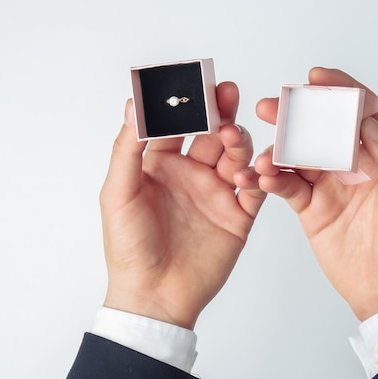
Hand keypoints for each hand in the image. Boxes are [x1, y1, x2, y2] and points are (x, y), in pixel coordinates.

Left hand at [100, 82, 264, 329]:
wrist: (155, 296)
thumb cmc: (129, 247)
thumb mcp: (118, 193)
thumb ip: (127, 147)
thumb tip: (133, 102)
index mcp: (160, 165)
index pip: (177, 124)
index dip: (187, 103)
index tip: (196, 82)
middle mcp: (191, 174)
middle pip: (213, 133)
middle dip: (221, 112)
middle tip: (228, 93)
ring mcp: (216, 194)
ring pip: (237, 156)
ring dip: (239, 143)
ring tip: (232, 139)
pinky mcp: (238, 216)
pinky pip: (256, 189)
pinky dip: (258, 177)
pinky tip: (250, 174)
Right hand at [254, 68, 377, 320]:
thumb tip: (372, 123)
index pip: (360, 113)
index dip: (340, 91)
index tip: (317, 78)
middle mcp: (353, 166)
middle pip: (321, 128)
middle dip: (296, 114)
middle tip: (272, 106)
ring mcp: (329, 186)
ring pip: (297, 155)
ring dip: (277, 149)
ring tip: (262, 154)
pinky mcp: (310, 208)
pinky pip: (287, 186)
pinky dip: (272, 180)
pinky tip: (262, 179)